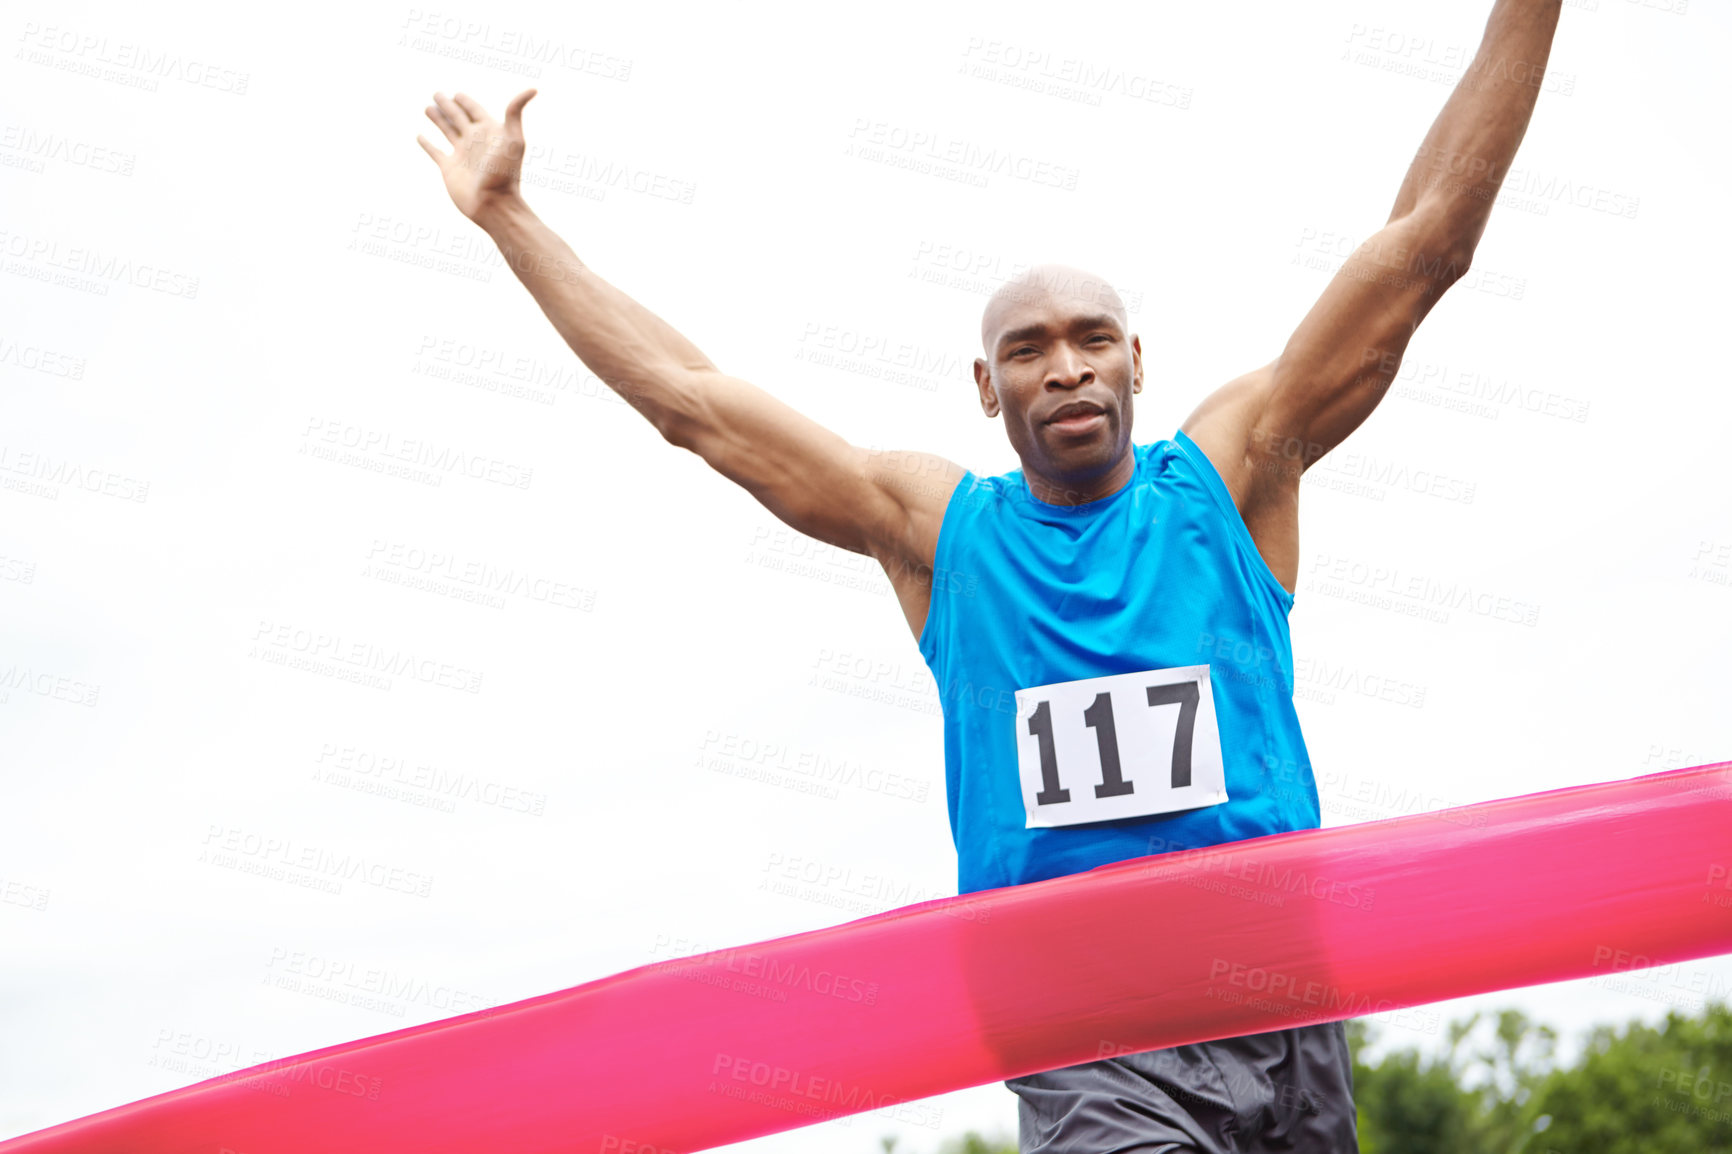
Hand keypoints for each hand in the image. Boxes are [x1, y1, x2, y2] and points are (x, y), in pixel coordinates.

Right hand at [417, 89, 535, 221]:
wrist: (494, 204)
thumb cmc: (505, 173)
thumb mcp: (513, 139)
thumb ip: (515, 112)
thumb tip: (533, 88)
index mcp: (488, 132)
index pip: (475, 110)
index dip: (466, 101)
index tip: (457, 93)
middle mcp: (474, 141)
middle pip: (458, 117)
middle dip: (448, 105)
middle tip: (437, 94)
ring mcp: (461, 155)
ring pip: (446, 131)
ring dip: (438, 119)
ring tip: (428, 108)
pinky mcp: (448, 168)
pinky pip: (435, 152)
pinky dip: (427, 144)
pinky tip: (419, 136)